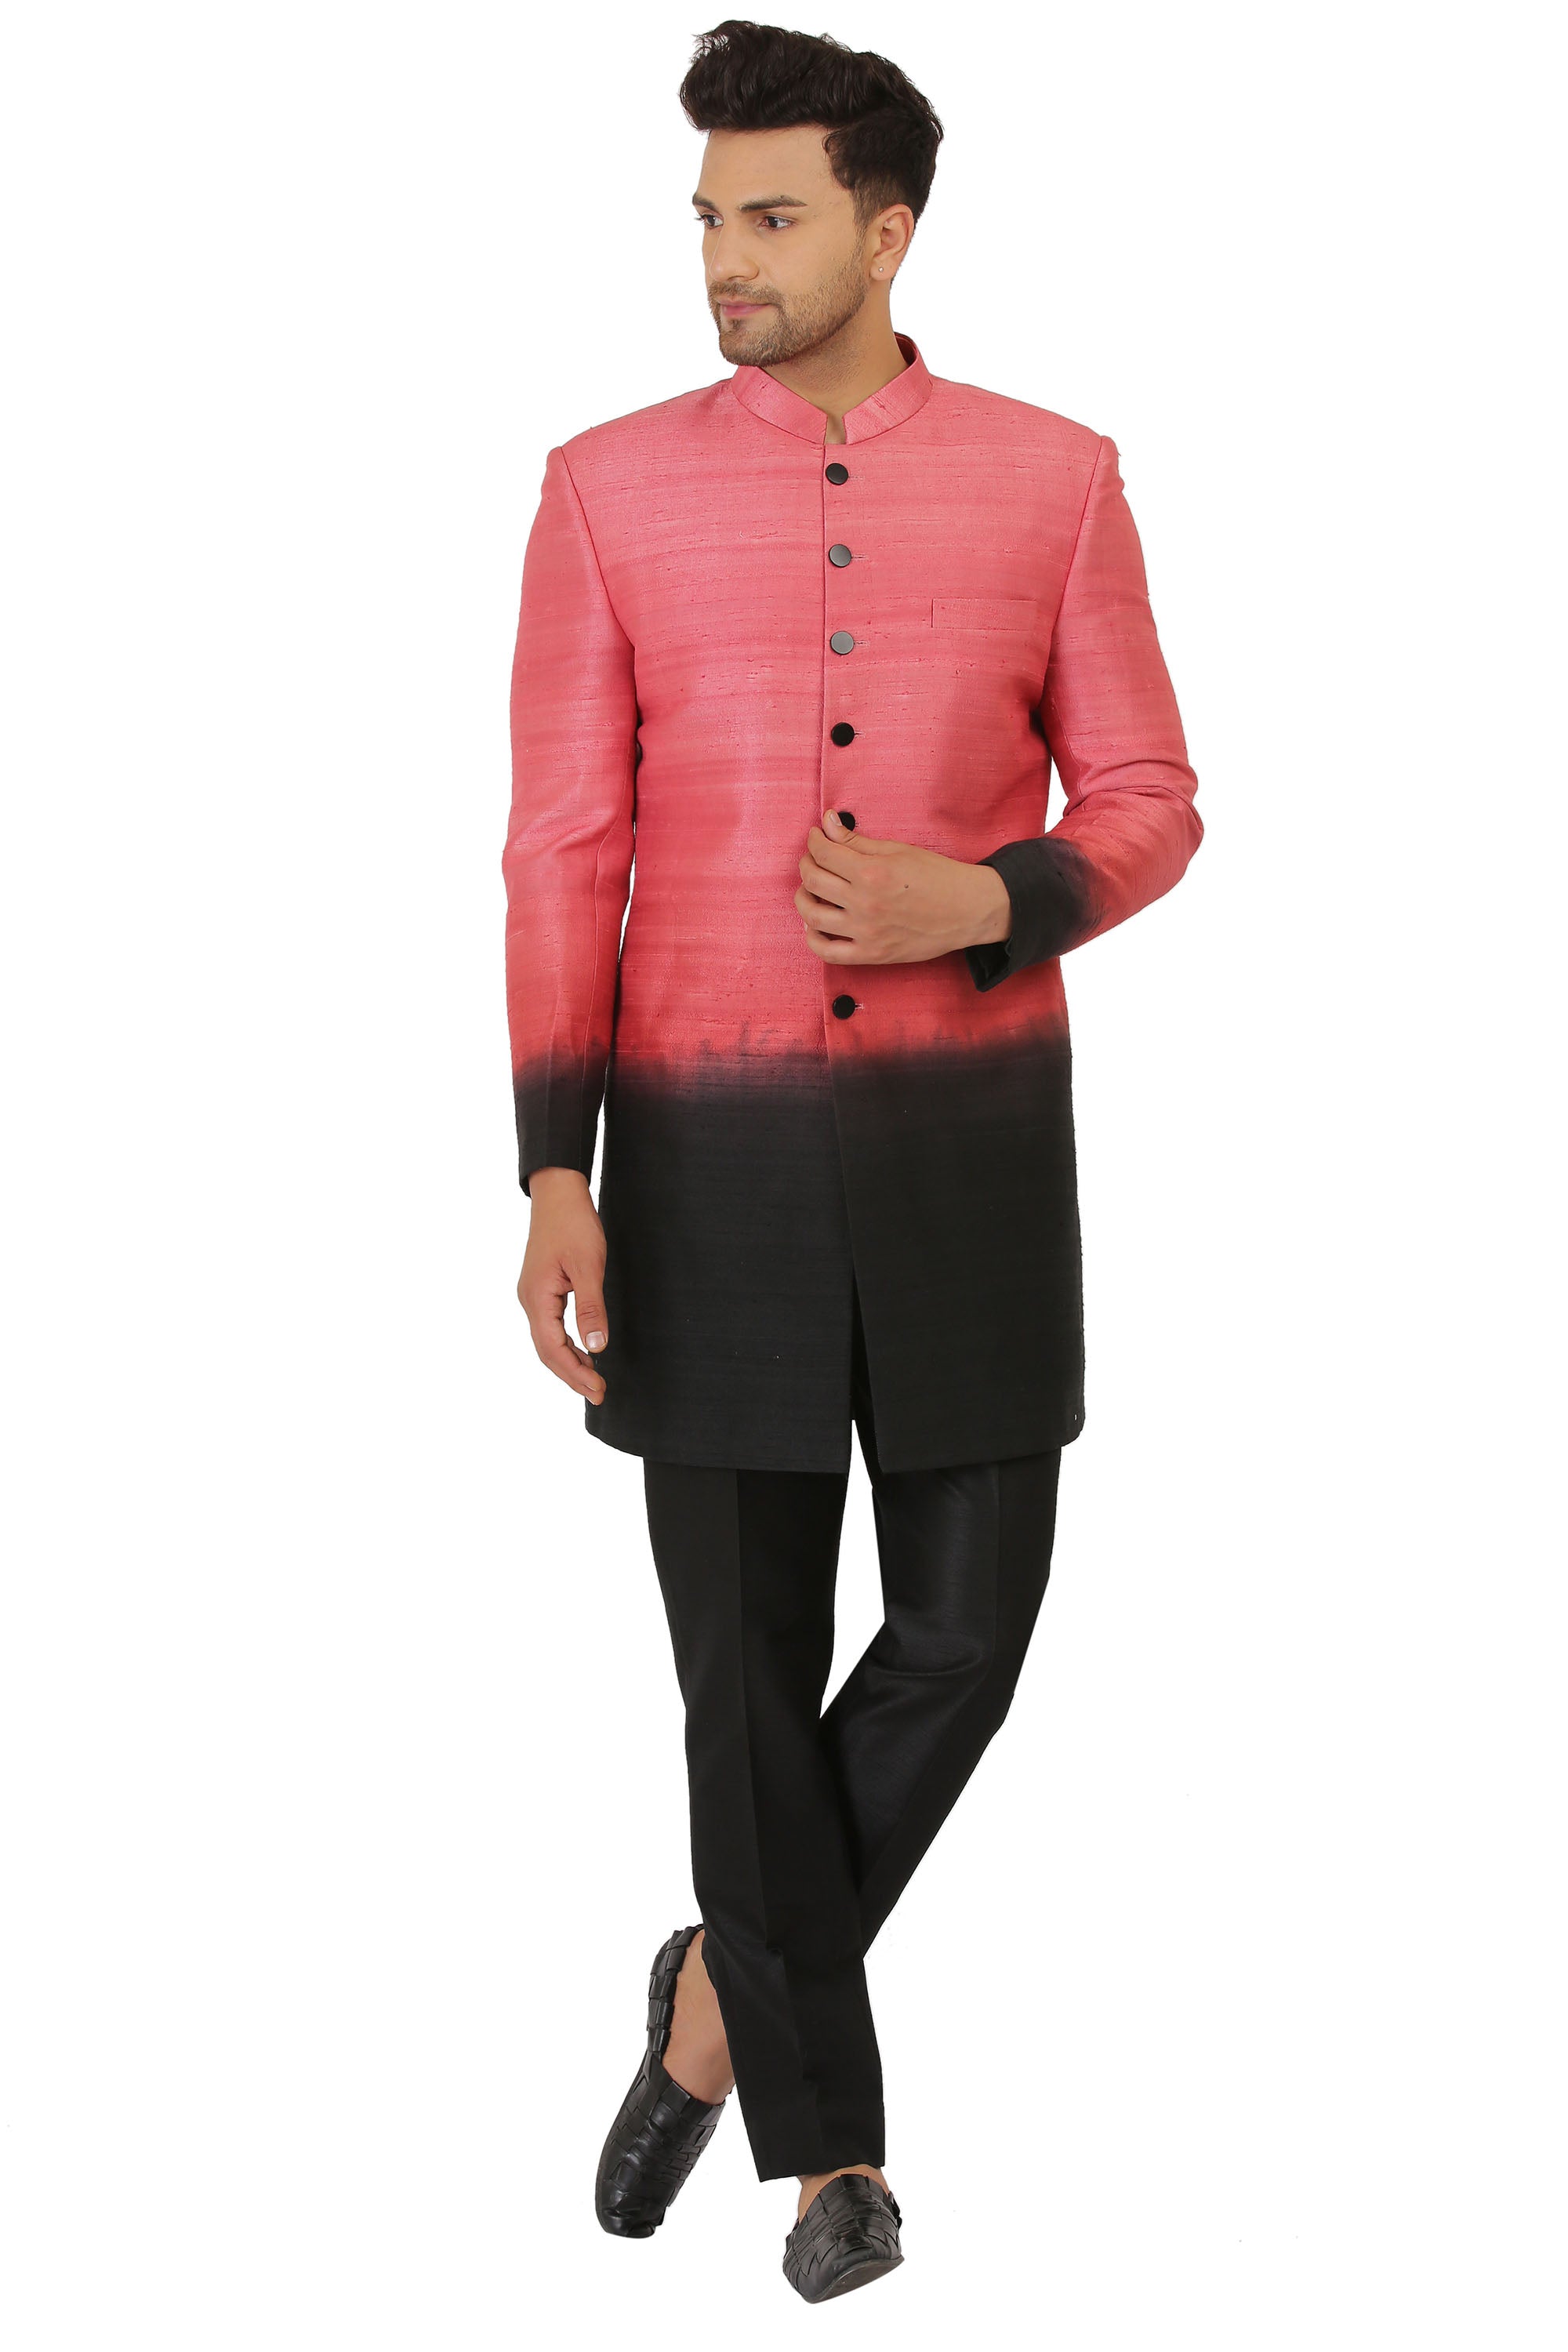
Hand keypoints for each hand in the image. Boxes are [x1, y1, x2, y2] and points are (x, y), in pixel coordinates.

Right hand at [517, 1167, 609, 1405]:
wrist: (557, 1192)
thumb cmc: (573, 1224)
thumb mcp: (588, 1266)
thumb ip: (591, 1308)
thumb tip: (597, 1348)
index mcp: (537, 1298)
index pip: (553, 1349)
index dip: (575, 1373)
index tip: (598, 1389)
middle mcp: (529, 1300)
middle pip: (547, 1351)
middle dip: (571, 1375)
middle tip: (598, 1394)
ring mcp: (533, 1295)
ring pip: (547, 1341)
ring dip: (569, 1362)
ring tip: (592, 1380)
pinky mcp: (540, 1289)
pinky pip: (549, 1327)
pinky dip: (565, 1344)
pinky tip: (582, 1351)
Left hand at [795, 808, 1011, 964]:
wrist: (968, 910)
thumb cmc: (937, 876)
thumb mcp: (898, 850)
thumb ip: (857, 840)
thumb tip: (827, 821)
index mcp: (872, 872)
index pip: (823, 853)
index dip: (814, 841)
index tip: (817, 837)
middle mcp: (865, 903)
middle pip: (813, 881)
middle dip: (806, 864)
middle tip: (813, 859)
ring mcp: (866, 932)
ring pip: (812, 915)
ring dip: (803, 897)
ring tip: (810, 889)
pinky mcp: (871, 954)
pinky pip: (827, 951)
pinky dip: (813, 937)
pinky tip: (815, 923)